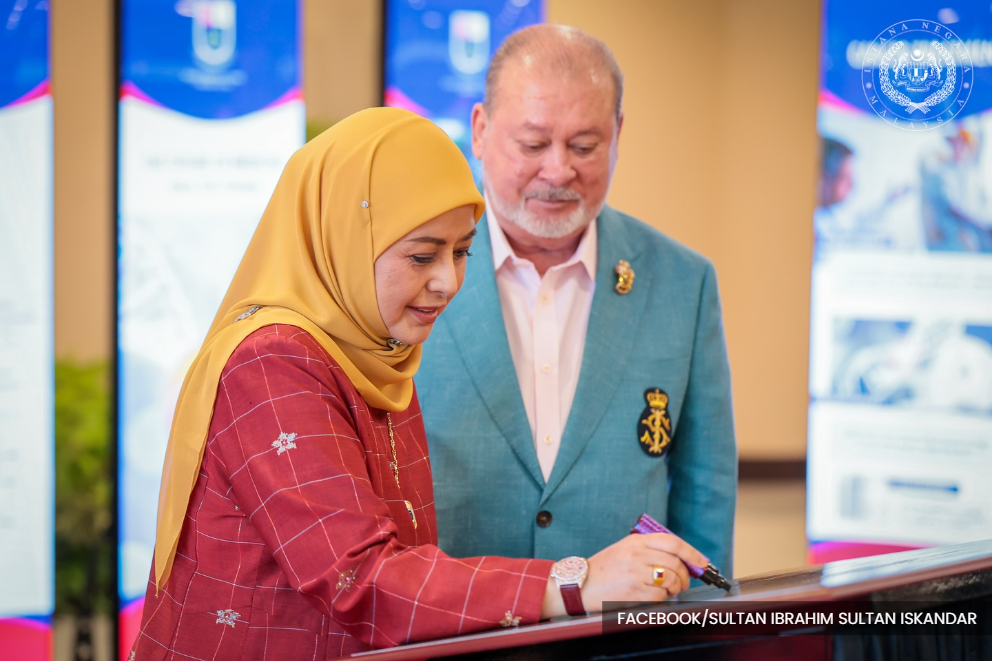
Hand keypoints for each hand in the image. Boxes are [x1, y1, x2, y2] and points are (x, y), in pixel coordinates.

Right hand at [541, 533, 708, 617]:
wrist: (579, 584)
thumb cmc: (604, 569)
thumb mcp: (625, 550)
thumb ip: (649, 550)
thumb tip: (681, 560)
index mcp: (636, 540)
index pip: (673, 542)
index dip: (692, 553)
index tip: (701, 563)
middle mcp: (637, 553)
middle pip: (675, 563)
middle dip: (685, 576)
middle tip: (683, 583)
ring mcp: (635, 571)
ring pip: (670, 579)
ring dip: (675, 588)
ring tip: (668, 590)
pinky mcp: (633, 590)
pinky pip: (660, 595)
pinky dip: (662, 598)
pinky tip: (653, 596)